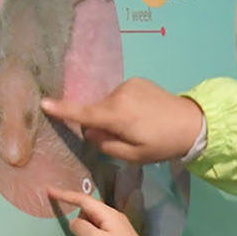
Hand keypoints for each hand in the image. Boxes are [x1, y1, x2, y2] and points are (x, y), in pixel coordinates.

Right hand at [42, 79, 205, 164]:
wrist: (192, 122)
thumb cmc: (162, 144)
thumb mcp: (134, 155)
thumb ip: (107, 146)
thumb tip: (90, 132)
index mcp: (117, 117)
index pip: (84, 115)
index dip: (63, 111)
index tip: (44, 104)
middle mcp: (119, 96)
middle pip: (97, 111)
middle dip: (103, 123)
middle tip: (126, 136)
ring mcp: (128, 85)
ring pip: (108, 103)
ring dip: (115, 114)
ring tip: (139, 124)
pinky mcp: (136, 80)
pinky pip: (121, 95)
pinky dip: (125, 104)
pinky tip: (143, 113)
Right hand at [47, 185, 166, 235]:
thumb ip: (80, 228)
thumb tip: (75, 222)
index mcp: (107, 213)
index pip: (82, 199)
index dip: (65, 195)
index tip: (49, 190)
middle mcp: (114, 215)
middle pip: (88, 209)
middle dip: (80, 219)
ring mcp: (118, 225)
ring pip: (94, 220)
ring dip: (88, 229)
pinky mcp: (119, 235)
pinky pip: (100, 228)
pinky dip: (94, 234)